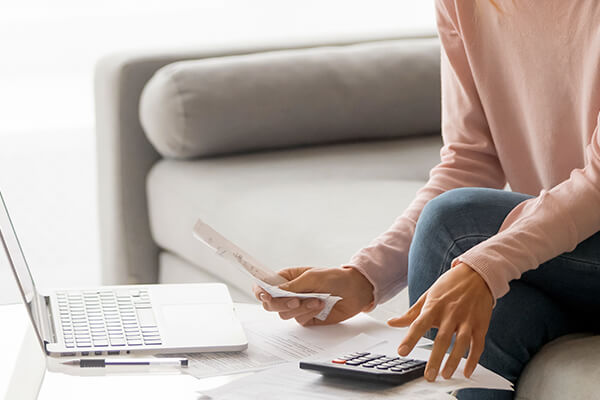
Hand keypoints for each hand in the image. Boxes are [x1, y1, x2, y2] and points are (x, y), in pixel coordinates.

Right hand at [253, 266, 373, 325]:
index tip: (265, 295)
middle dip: (281, 304)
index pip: (264, 285)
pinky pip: (299, 320)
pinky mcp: (306, 317)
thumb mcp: (312, 277)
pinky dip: (309, 313)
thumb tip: (273, 291)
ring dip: (301, 308)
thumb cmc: (334, 277)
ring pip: (284, 314)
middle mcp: (289, 293)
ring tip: (317, 300)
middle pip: (270, 304)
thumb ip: (292, 286)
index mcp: (286, 278)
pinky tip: (321, 305)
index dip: (261, 291)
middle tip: (296, 300)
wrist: (355, 290)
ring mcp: (297, 306)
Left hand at [387, 263, 492, 380]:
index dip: (410, 338)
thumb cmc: (449, 286)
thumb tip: (391, 323)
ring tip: (446, 375)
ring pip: (461, 344)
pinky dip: (473, 359)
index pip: (419, 324)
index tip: (402, 351)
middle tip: (429, 375)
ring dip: (454, 361)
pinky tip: (467, 371)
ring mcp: (467, 319)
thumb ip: (410, 313)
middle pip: (442, 339)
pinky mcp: (481, 324)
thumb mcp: (428, 295)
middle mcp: (451, 313)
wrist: (477, 274)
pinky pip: (478, 345)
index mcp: (434, 306)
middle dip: (435, 359)